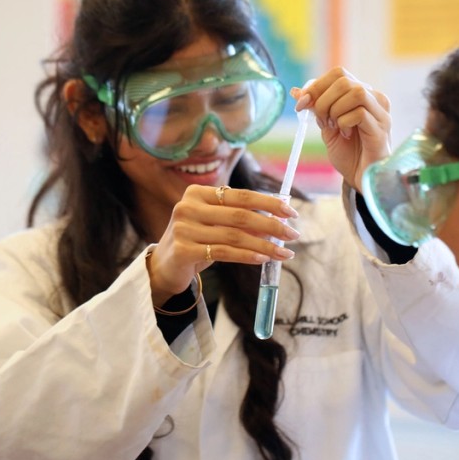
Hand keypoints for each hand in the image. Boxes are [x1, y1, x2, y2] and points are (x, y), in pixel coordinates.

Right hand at [145, 185, 299, 305]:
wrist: (165, 267)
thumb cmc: (196, 241)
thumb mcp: (216, 226)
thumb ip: (241, 220)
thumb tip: (278, 222)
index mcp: (197, 193)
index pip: (241, 195)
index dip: (269, 203)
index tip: (291, 212)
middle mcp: (188, 207)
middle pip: (240, 215)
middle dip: (272, 225)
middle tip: (293, 235)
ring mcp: (183, 228)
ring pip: (234, 236)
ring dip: (265, 245)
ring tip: (284, 253)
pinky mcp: (183, 250)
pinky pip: (224, 252)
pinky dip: (247, 255)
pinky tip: (263, 259)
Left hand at [293, 67, 390, 192]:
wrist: (361, 178)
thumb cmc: (349, 154)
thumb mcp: (327, 127)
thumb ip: (317, 108)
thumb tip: (297, 91)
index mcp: (362, 94)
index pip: (338, 74)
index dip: (316, 86)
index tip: (301, 104)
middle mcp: (375, 99)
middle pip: (344, 80)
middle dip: (323, 100)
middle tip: (321, 121)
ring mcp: (381, 112)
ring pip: (355, 92)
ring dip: (335, 110)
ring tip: (335, 127)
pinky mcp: (382, 128)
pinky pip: (360, 113)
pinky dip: (345, 123)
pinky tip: (346, 136)